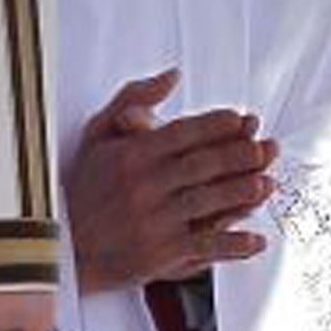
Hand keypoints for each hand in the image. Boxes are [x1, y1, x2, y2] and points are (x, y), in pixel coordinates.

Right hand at [66, 68, 277, 293]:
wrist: (63, 246)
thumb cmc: (85, 189)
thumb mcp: (98, 135)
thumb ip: (135, 100)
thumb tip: (172, 76)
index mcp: (132, 156)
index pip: (183, 133)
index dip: (217, 125)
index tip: (241, 119)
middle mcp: (144, 188)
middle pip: (202, 166)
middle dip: (240, 155)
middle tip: (265, 148)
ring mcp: (155, 223)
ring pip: (208, 203)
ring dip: (242, 193)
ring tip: (266, 183)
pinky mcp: (161, 255)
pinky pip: (204, 246)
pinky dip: (233, 245)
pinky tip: (255, 240)